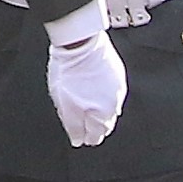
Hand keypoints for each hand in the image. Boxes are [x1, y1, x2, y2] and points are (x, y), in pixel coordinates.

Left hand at [44, 13, 125, 147]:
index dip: (87, 138)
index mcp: (103, 112)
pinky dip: (102, 94)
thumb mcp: (64, 104)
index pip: (97, 135)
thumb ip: (73, 125)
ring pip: (110, 106)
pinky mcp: (117, 72)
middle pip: (105, 122)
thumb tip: (78, 140)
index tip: (81, 138)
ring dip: (99, 109)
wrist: (80, 41)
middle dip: (94, 125)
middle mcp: (115, 101)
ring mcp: (118, 86)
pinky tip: (93, 90)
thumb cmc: (70, 71)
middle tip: (83, 124)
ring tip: (86, 106)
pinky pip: (111, 90)